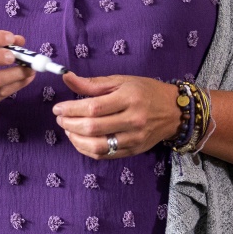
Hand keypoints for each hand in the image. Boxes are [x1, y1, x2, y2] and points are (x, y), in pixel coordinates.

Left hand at [51, 73, 181, 159]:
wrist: (175, 111)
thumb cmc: (146, 92)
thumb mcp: (121, 81)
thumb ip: (92, 83)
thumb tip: (67, 78)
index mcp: (129, 99)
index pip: (93, 108)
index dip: (71, 109)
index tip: (58, 108)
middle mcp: (133, 120)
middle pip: (93, 128)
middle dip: (69, 124)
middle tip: (60, 118)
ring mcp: (134, 139)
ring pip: (97, 146)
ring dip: (76, 139)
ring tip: (68, 129)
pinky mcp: (134, 151)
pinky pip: (105, 155)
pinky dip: (87, 150)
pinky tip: (79, 140)